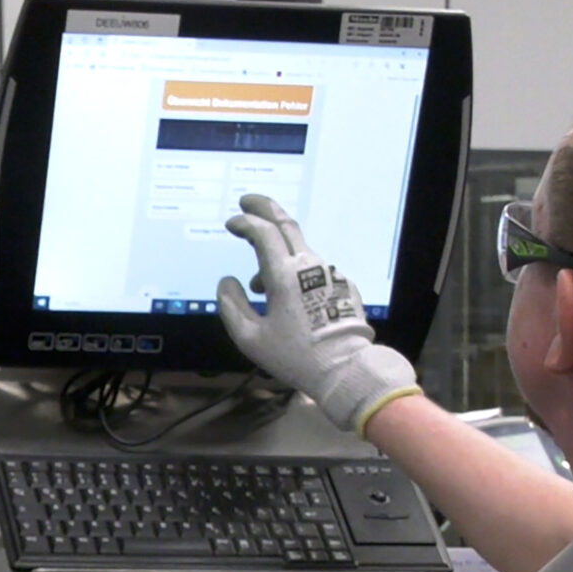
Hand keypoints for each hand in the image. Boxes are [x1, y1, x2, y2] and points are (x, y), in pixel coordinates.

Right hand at [215, 194, 421, 434]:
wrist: (344, 370)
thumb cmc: (296, 356)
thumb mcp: (250, 338)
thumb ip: (231, 305)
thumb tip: (227, 282)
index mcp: (285, 275)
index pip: (263, 233)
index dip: (244, 223)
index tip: (232, 223)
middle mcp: (309, 266)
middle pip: (287, 224)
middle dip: (265, 208)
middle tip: (248, 202)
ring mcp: (330, 274)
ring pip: (299, 251)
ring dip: (276, 256)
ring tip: (258, 285)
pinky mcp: (343, 286)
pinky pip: (313, 271)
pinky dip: (295, 274)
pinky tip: (288, 300)